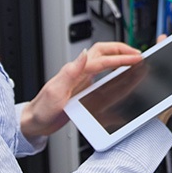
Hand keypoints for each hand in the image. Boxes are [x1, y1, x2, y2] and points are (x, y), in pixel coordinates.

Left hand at [20, 42, 142, 138]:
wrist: (34, 122)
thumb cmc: (42, 109)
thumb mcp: (55, 91)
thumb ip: (70, 72)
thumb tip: (83, 53)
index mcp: (74, 71)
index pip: (102, 59)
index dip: (121, 57)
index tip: (136, 58)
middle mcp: (78, 72)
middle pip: (103, 52)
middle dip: (121, 49)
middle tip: (137, 54)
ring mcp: (81, 80)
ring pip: (103, 62)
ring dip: (118, 58)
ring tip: (132, 60)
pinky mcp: (82, 89)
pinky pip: (102, 76)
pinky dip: (113, 72)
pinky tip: (120, 78)